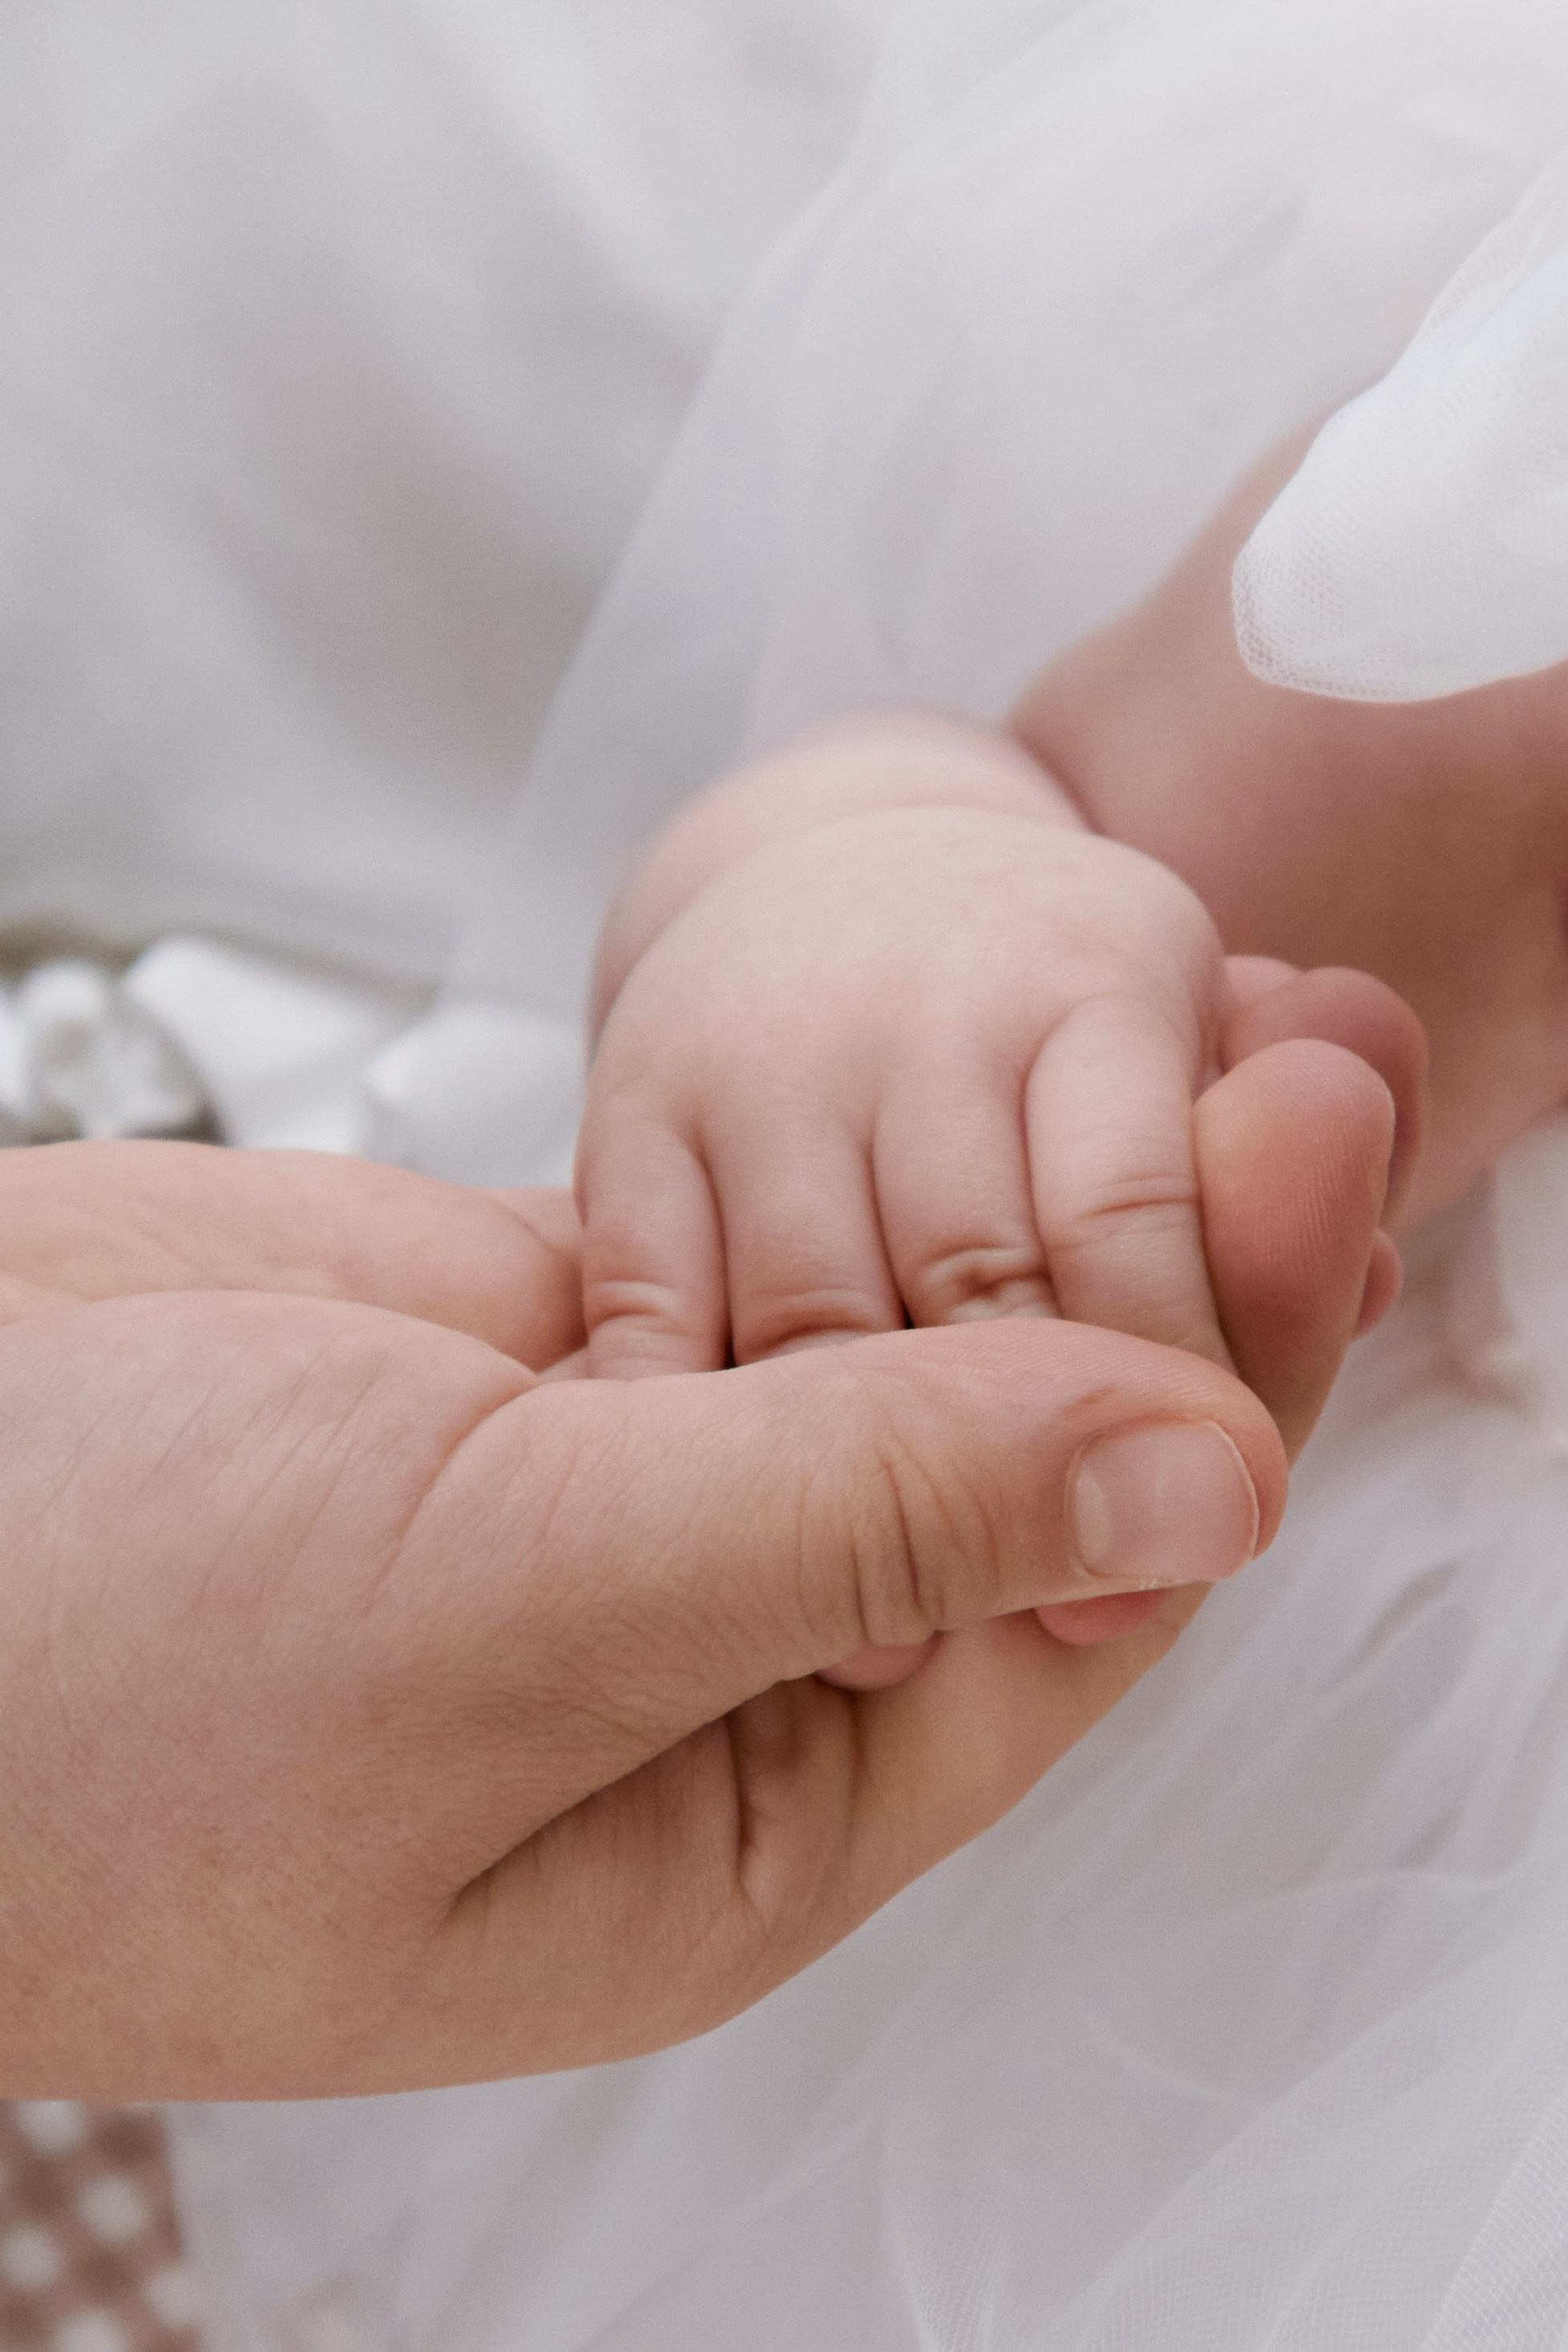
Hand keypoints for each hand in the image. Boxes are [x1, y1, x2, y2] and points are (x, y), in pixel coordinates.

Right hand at [0, 1137, 1353, 2097]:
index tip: (1320, 1163)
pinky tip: (998, 1049)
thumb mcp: (508, 1609)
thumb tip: (1210, 1479)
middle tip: (1316, 1043)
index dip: (1218, 1392)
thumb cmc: (94, 1679)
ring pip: (907, 1340)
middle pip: (1014, 1458)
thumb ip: (860, 1518)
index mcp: (746, 1809)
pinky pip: (774, 1255)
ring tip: (1218, 1005)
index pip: (1067, 1609)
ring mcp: (634, 1490)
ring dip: (1049, 1191)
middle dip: (1173, 1268)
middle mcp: (719, 1658)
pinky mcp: (548, 1352)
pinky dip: (882, 1156)